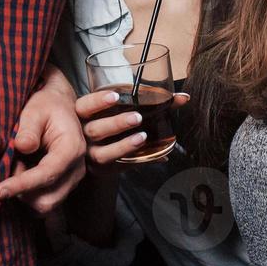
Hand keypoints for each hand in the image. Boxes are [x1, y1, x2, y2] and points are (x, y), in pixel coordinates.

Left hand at [0, 69, 85, 213]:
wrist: (60, 106)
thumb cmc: (46, 106)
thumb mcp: (35, 110)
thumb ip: (29, 129)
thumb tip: (22, 147)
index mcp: (72, 148)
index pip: (47, 175)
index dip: (22, 185)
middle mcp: (77, 168)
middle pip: (48, 199)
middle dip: (22, 194)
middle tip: (4, 174)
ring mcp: (73, 180)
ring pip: (46, 205)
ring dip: (25, 195)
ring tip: (15, 168)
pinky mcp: (65, 186)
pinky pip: (45, 202)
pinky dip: (29, 196)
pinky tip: (20, 176)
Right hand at [75, 87, 190, 174]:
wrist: (95, 147)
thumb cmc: (110, 119)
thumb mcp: (116, 107)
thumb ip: (149, 101)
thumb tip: (184, 97)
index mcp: (83, 115)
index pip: (85, 106)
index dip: (98, 101)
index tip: (116, 96)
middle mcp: (83, 135)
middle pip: (94, 130)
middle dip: (116, 123)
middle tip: (137, 118)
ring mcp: (91, 154)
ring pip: (103, 153)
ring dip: (124, 146)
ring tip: (142, 138)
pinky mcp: (103, 169)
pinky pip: (119, 168)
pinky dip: (139, 162)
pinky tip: (156, 157)